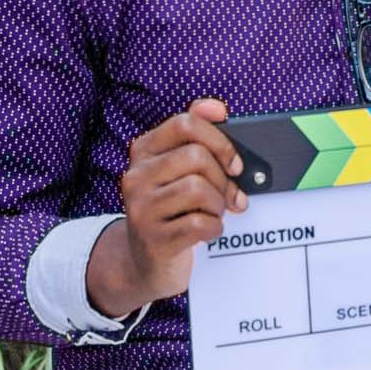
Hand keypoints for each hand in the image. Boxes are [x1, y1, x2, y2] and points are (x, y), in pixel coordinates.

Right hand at [85, 97, 244, 317]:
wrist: (145, 262)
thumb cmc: (171, 209)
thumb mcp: (178, 170)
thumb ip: (196, 134)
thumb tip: (216, 107)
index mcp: (143, 151)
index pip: (185, 124)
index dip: (219, 139)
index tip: (234, 162)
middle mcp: (135, 176)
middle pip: (196, 157)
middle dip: (223, 178)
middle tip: (228, 197)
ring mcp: (141, 209)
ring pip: (199, 189)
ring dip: (218, 205)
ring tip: (213, 214)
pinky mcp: (153, 239)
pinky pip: (199, 223)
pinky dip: (214, 229)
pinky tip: (206, 232)